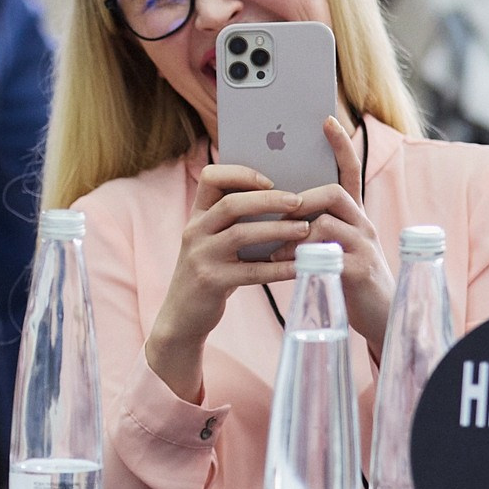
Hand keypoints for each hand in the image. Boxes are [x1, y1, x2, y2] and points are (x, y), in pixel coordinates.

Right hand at [143, 162, 311, 403]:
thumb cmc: (210, 272)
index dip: (241, 173)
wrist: (182, 315)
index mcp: (197, 216)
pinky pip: (251, 271)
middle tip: (300, 201)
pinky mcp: (211, 281)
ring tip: (305, 229)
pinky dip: (279, 267)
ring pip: (241, 234)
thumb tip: (286, 200)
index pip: (211, 177)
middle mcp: (194, 231)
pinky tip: (300, 266)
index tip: (270, 180)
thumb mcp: (213, 241)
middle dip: (268, 199)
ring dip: (277, 229)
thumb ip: (236, 221)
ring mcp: (200, 256)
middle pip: (231, 203)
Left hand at [285, 118, 392, 353]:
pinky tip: (285, 268)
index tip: (326, 120)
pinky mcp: (360, 271)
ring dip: (295, 234)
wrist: (378, 317)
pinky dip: (300, 258)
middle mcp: (364, 225)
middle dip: (302, 200)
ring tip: (275, 251)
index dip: (339, 147)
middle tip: (279, 214)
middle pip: (334, 194)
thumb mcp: (331, 247)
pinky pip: (327, 255)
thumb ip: (311, 227)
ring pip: (326, 223)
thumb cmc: (346, 280)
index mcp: (354, 216)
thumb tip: (276, 210)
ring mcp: (365, 247)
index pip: (350, 172)